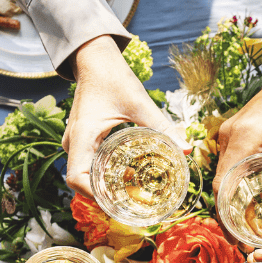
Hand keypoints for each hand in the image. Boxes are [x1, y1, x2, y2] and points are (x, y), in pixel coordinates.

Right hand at [65, 35, 177, 197]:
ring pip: (84, 175)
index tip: (118, 202)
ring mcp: (75, 142)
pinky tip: (126, 176)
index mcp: (83, 136)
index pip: (76, 178)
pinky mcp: (82, 140)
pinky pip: (88, 165)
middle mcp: (74, 143)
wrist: (96, 60)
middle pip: (82, 182)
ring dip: (105, 186)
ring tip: (133, 192)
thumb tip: (187, 148)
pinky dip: (104, 175)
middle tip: (133, 203)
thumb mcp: (140, 103)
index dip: (94, 196)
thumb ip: (162, 127)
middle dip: (105, 196)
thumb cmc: (114, 77)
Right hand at [215, 45, 261, 240]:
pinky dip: (241, 182)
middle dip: (231, 215)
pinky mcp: (242, 130)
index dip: (227, 220)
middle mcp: (229, 138)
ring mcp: (233, 132)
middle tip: (248, 239)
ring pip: (226, 174)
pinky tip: (257, 196)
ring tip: (252, 223)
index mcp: (239, 143)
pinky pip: (234, 162)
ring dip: (235, 198)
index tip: (240, 240)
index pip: (221, 190)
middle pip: (221, 185)